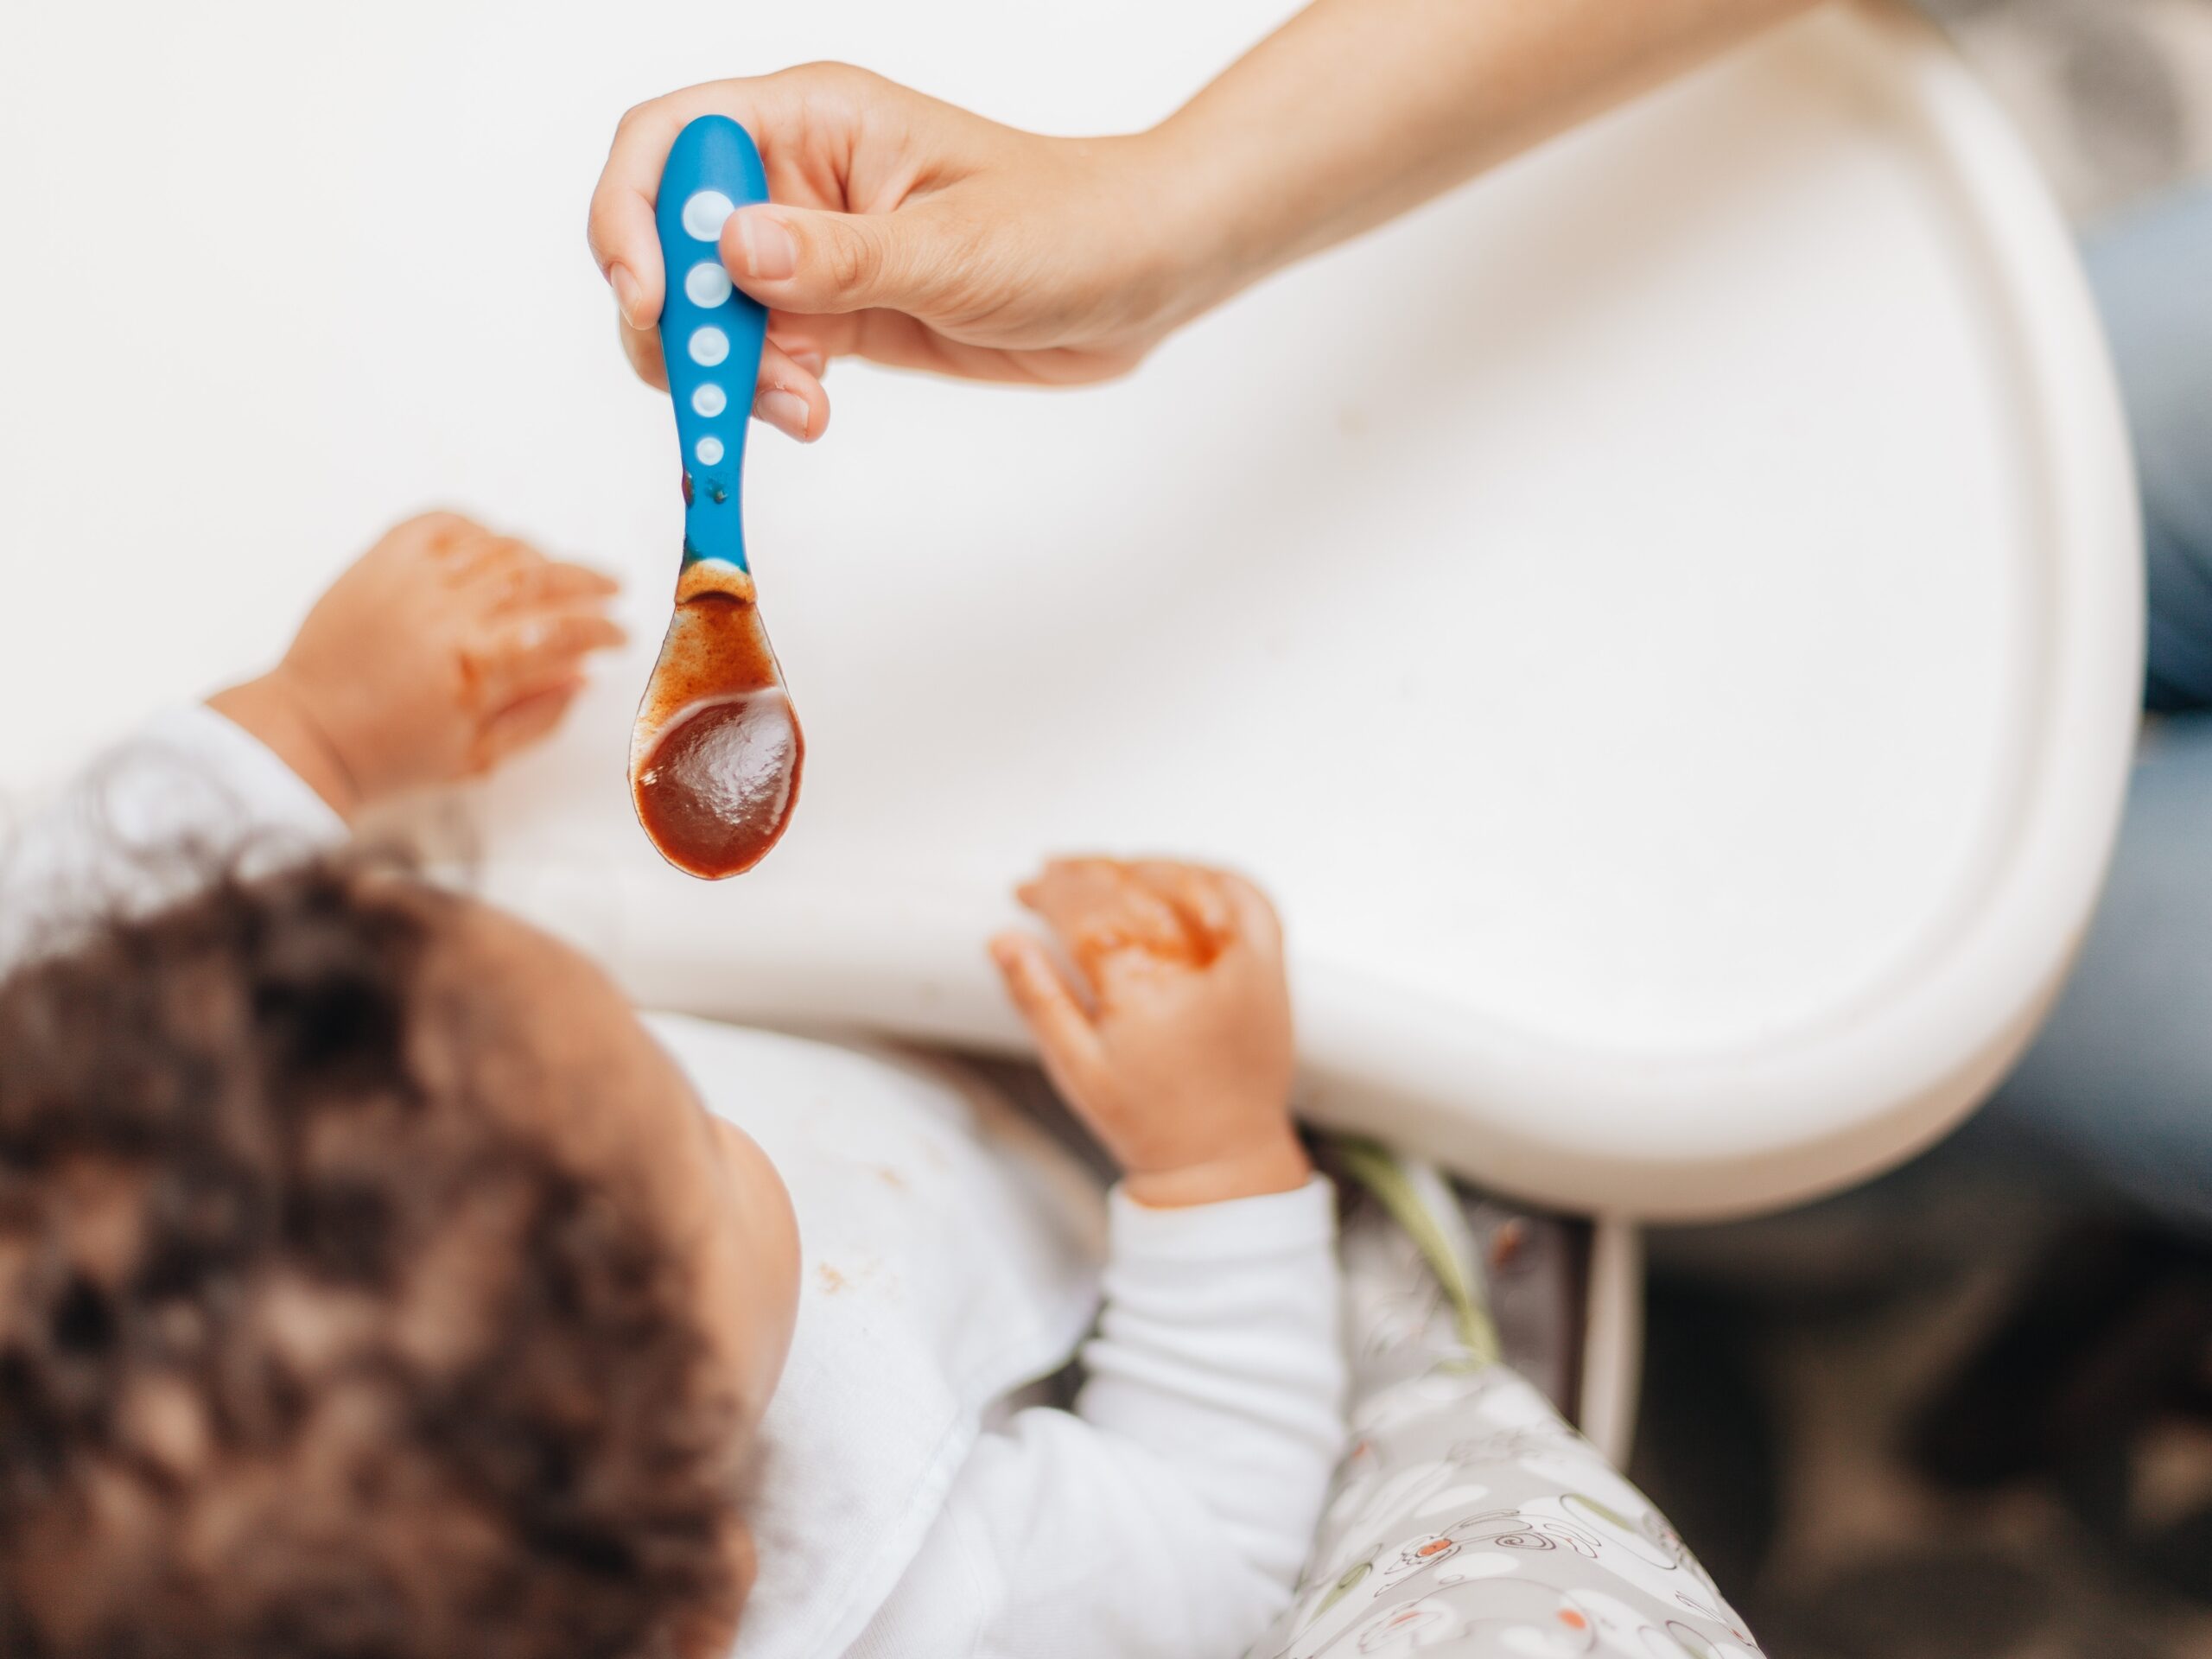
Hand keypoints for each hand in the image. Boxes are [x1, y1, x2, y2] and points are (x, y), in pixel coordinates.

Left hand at [209, 513, 622, 817]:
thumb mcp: (481, 757)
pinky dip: (479, 529)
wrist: (308, 732)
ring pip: (500, 546)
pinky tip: (495, 549)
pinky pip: (444, 523)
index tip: (620, 635)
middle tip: (611, 589)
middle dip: (587, 580)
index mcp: (477, 668)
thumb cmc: (392, 753)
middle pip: (541, 576)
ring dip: (540, 557)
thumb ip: (540, 716)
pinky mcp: (382, 559)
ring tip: (556, 576)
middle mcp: (448, 612)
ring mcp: (413, 579)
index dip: (603, 629)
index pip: (564, 630)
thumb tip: (583, 676)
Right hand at [587, 65, 1213, 442]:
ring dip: (725, 373)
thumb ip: (841, 258)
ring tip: (796, 410)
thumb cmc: (1067, 227)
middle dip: (677, 321)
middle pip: (668, 241)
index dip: (631, 216)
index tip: (650, 299)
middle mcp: (795, 179)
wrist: (1139, 277)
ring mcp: (811, 251)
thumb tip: (732, 250)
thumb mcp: (953, 248)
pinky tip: (812, 416)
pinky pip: (762, 357)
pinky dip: (766, 396)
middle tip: (719, 388)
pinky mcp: (835, 316)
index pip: (670, 143)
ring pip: (710, 314)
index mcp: (812, 121)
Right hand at [990, 858, 1308, 1207]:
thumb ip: (1037, 999)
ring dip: (1141, 866)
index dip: (1052, 891)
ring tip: (1107, 873)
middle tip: (1055, 876)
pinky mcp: (1270, 968)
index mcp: (1142, 994)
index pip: (1088, 911)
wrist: (1223, 1158)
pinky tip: (1181, 876)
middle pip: (1133, 888)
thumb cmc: (1149, 1121)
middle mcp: (1197, 970)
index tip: (1029, 890)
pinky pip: (1250, 898)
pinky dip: (1214, 875)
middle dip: (1086, 873)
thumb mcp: (1075, 1069)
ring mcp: (1241, 964)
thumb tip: (1004, 940)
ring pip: (1188, 881)